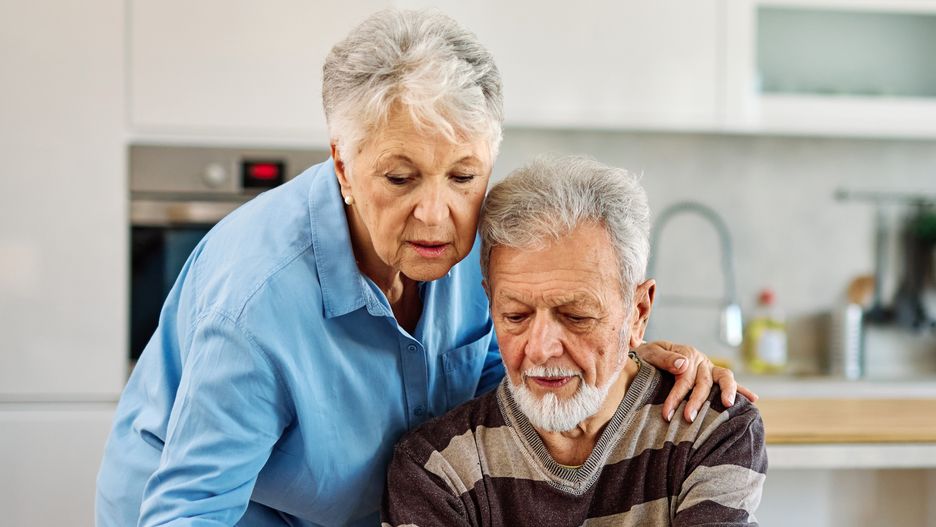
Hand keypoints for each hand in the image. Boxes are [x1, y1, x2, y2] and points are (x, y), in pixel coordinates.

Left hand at [634, 340, 758, 422]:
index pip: (684, 377)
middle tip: (688, 418)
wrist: (647, 355)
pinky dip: (742, 390)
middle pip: (703, 381)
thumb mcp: (649, 353)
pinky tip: (753, 399)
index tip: (667, 414)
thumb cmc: (646, 357)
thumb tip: (684, 365)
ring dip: (727, 391)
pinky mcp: (713, 376)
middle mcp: (701, 361)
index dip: (676, 396)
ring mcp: (709, 368)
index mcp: (686, 354)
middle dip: (696, 401)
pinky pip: (729, 382)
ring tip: (728, 405)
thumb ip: (664, 358)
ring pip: (723, 377)